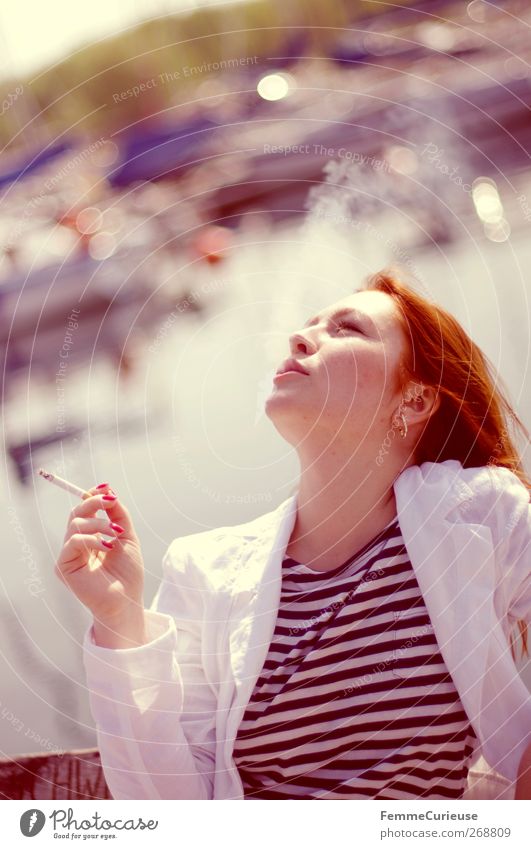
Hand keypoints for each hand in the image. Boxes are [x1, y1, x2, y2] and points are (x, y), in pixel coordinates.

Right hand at [54, 483, 146, 646]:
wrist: (127, 600)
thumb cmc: (128, 573)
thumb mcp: (127, 536)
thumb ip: (118, 514)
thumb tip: (108, 489)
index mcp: (90, 537)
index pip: (84, 510)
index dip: (92, 496)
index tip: (106, 487)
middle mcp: (77, 544)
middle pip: (76, 513)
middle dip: (94, 503)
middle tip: (110, 501)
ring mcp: (69, 555)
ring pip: (75, 524)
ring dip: (99, 523)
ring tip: (115, 534)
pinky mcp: (63, 566)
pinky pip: (72, 541)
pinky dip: (91, 539)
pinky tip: (106, 546)